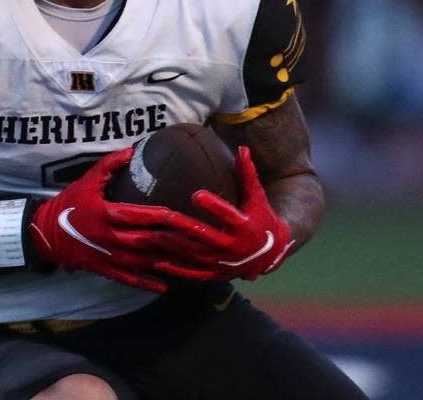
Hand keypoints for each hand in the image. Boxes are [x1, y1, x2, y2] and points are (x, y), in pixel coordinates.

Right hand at [30, 147, 182, 292]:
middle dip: (170, 241)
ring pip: (140, 262)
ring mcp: (107, 256)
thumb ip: (109, 165)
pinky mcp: (103, 269)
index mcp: (105, 214)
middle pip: (145, 241)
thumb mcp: (87, 181)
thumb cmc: (69, 204)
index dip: (160, 216)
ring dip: (164, 262)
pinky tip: (164, 286)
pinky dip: (145, 283)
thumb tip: (132, 151)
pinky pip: (127, 279)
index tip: (180, 215)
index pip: (137, 216)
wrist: (45, 234)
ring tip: (187, 262)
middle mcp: (108, 238)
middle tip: (193, 240)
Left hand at [149, 146, 294, 281]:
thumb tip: (242, 148)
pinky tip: (157, 262)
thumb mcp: (258, 197)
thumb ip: (248, 174)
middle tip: (163, 215)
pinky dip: (176, 270)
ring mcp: (222, 263)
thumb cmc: (261, 218)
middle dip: (181, 226)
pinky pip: (193, 274)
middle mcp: (233, 246)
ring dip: (172, 245)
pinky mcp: (215, 274)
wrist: (270, 254)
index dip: (213, 206)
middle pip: (204, 235)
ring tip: (151, 235)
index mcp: (244, 226)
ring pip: (194, 254)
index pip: (228, 215)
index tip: (196, 195)